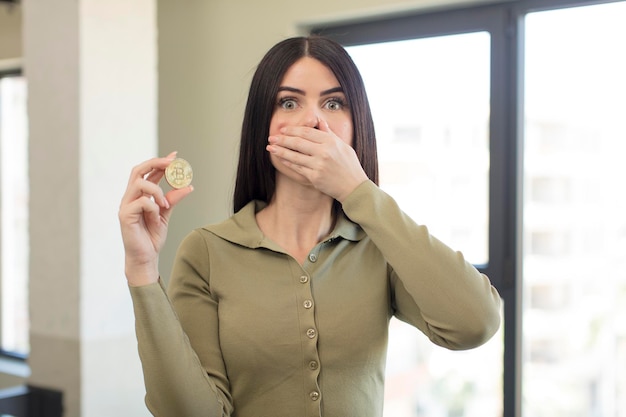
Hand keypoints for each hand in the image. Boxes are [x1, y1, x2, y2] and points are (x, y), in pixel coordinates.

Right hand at [118, 152, 193, 285]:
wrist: (146, 257)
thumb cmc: (152, 237)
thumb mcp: (166, 214)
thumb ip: (173, 200)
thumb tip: (188, 186)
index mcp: (139, 194)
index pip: (147, 172)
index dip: (160, 162)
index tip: (175, 156)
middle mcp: (130, 197)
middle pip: (138, 170)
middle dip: (156, 163)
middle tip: (172, 164)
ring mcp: (125, 205)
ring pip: (140, 183)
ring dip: (157, 190)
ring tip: (165, 204)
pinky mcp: (125, 215)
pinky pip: (141, 202)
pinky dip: (153, 206)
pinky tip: (156, 216)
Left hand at [267, 119, 367, 201]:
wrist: (354, 187)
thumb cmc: (350, 166)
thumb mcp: (343, 146)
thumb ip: (329, 134)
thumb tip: (319, 122)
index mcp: (331, 142)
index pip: (307, 132)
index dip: (293, 130)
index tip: (283, 129)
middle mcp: (324, 152)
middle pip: (298, 142)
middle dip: (283, 139)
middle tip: (272, 137)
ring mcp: (318, 165)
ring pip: (295, 155)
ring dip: (281, 150)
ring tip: (270, 147)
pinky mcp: (314, 177)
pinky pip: (298, 168)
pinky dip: (288, 162)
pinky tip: (281, 158)